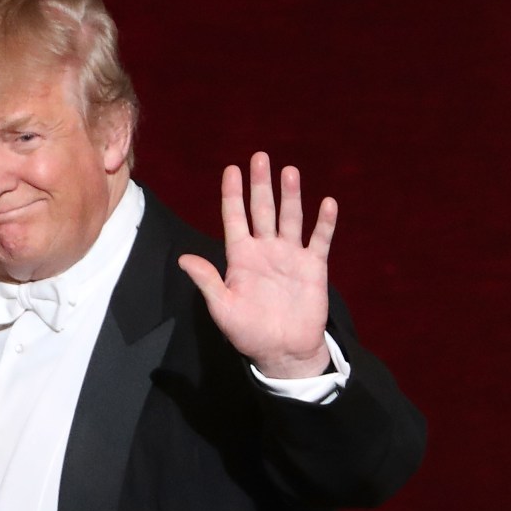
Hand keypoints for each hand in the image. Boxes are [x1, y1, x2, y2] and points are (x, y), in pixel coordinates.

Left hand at [178, 153, 334, 378]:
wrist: (283, 351)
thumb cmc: (249, 332)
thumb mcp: (222, 308)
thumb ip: (207, 281)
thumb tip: (184, 259)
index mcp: (241, 257)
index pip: (235, 219)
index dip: (233, 195)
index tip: (231, 170)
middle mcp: (265, 251)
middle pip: (262, 210)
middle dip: (261, 185)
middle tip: (260, 158)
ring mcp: (290, 256)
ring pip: (290, 218)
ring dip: (290, 196)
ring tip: (289, 172)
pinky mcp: (313, 267)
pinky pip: (319, 239)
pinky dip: (324, 222)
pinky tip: (326, 203)